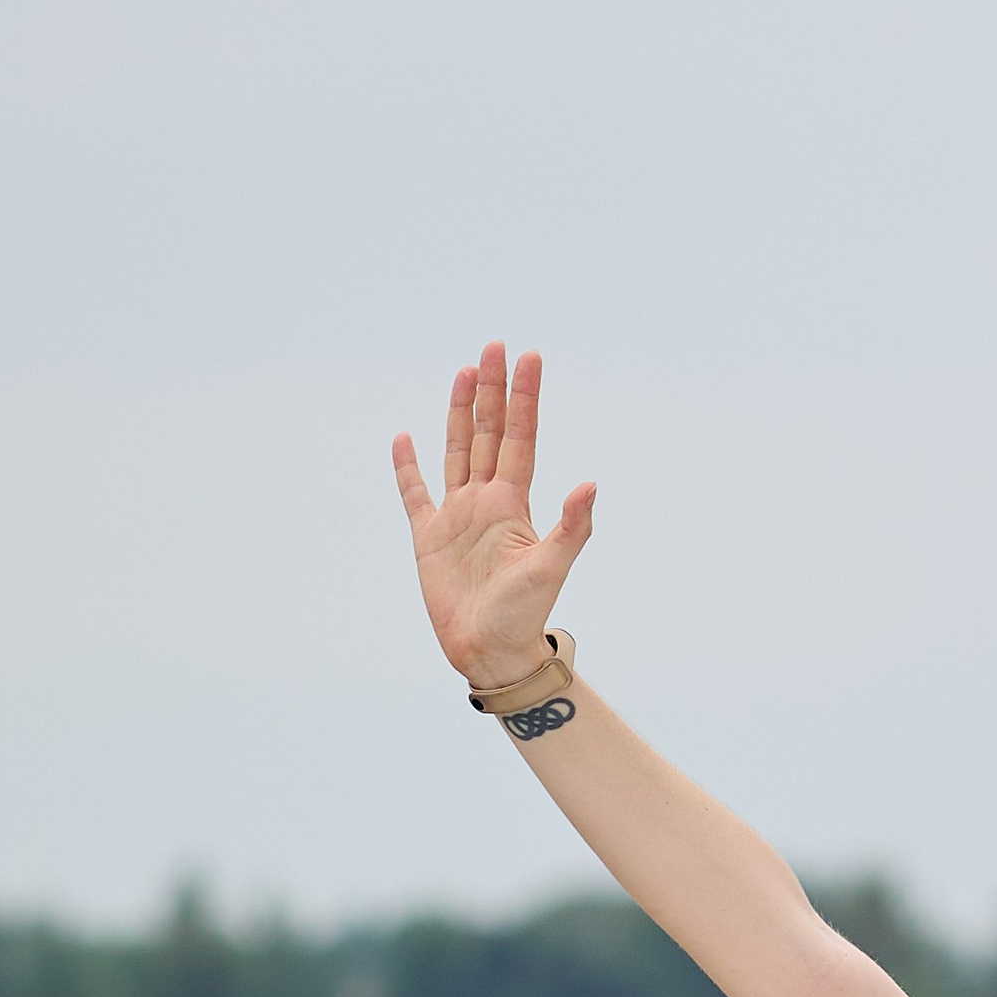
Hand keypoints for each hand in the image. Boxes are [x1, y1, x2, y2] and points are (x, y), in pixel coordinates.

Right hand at [393, 342, 596, 689]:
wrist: (490, 650)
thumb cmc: (525, 613)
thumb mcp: (551, 567)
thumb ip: (572, 526)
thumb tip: (591, 485)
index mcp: (515, 503)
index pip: (520, 437)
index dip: (524, 398)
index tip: (529, 357)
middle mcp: (486, 501)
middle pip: (488, 433)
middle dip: (491, 390)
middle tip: (495, 346)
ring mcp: (457, 516)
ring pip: (457, 450)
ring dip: (459, 412)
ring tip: (465, 372)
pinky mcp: (429, 537)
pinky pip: (415, 493)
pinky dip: (408, 467)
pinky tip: (405, 438)